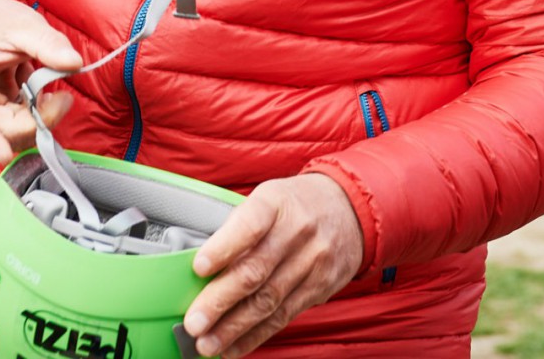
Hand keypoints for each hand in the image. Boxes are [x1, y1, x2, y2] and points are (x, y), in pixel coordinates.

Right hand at [0, 0, 81, 164]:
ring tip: (53, 92)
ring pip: (13, 135)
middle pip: (0, 130)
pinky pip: (20, 128)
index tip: (5, 154)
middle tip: (63, 98)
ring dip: (39, 118)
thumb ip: (47, 43)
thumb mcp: (23, 24)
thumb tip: (74, 63)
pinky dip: (36, 114)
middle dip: (36, 120)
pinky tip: (41, 93)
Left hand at [183, 173, 363, 357]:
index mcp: (276, 202)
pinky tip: (234, 346)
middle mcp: (297, 232)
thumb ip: (238, 227)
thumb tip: (201, 266)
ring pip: (268, 300)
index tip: (199, 268)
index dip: (223, 247)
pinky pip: (284, 316)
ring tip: (208, 343)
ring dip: (234, 327)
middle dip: (220, 301)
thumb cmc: (295, 204)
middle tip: (194, 322)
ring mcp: (312, 262)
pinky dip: (256, 335)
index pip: (249, 225)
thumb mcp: (267, 198)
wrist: (349, 209)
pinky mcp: (320, 287)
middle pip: (255, 271)